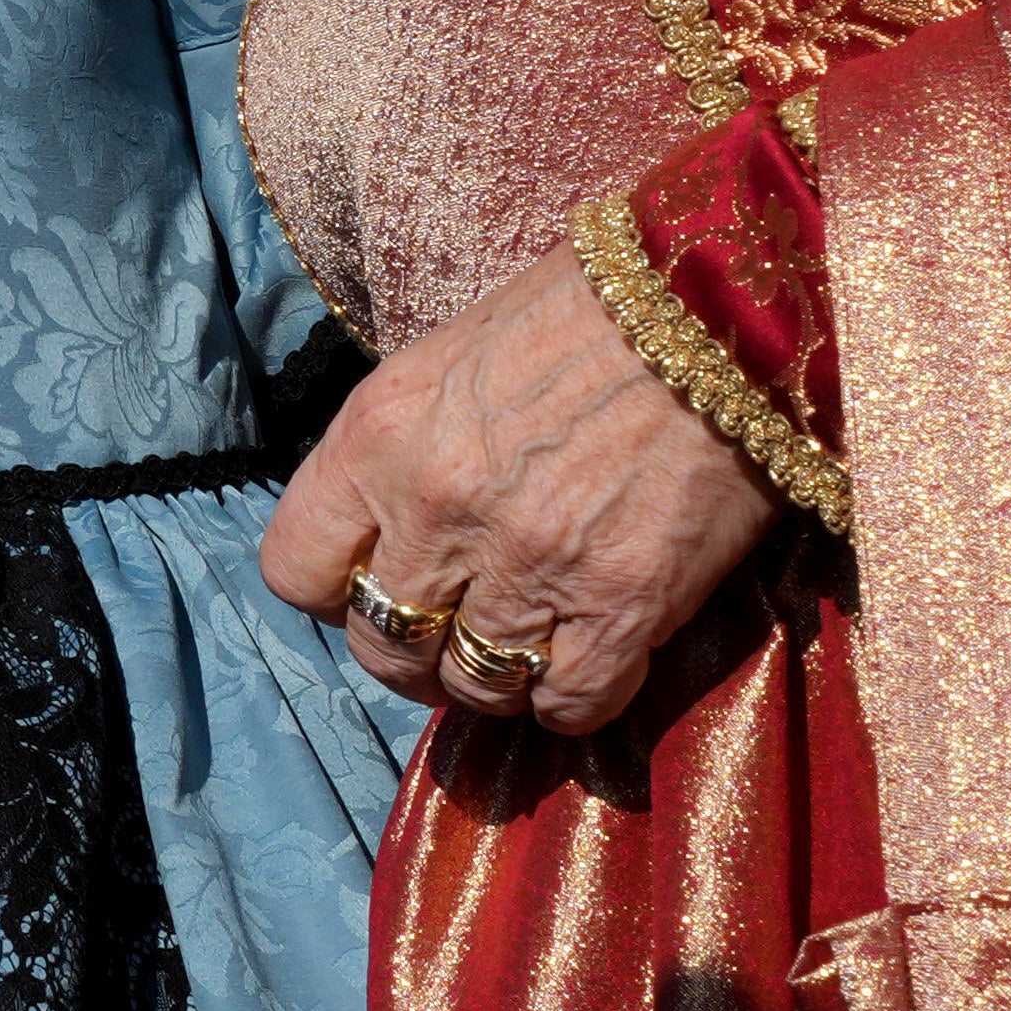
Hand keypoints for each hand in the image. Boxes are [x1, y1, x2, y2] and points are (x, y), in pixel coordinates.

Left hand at [264, 242, 779, 738]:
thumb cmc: (583, 315)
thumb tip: (388, 535)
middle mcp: (438, 508)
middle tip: (458, 631)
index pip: (295, 569)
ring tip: (526, 647)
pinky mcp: (624, 602)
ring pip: (471, 687)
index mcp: (379, 437)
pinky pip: (568, 705)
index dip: (336, 590)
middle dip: (415, 651)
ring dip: (495, 679)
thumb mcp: (446, 361)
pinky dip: (573, 700)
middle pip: (381, 647)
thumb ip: (401, 454)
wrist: (714, 304)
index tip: (377, 581)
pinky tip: (591, 660)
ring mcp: (530, 562)